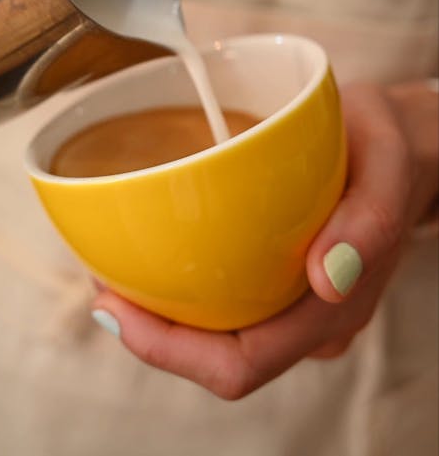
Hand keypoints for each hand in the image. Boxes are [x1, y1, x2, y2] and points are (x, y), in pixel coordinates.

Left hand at [92, 81, 437, 398]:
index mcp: (333, 307)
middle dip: (150, 335)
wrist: (408, 146)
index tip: (114, 309)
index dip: (169, 353)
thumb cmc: (392, 150)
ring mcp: (296, 302)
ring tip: (117, 268)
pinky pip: (227, 300)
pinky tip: (160, 250)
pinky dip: (184, 287)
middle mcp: (309, 317)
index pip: (241, 364)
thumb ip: (369, 222)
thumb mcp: (387, 166)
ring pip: (218, 333)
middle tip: (102, 284)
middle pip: (216, 357)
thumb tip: (327, 279)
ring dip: (162, 315)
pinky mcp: (284, 277)